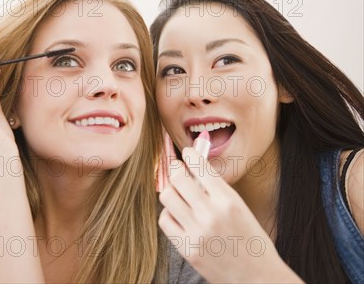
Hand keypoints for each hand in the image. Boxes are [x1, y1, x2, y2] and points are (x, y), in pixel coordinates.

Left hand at [158, 147, 302, 282]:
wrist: (258, 278)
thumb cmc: (252, 241)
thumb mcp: (241, 208)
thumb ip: (217, 188)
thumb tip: (194, 164)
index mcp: (228, 200)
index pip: (199, 166)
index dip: (190, 155)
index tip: (187, 153)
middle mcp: (211, 214)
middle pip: (177, 178)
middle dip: (175, 170)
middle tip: (177, 170)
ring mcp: (197, 232)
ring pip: (167, 197)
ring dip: (171, 192)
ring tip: (179, 196)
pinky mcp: (187, 249)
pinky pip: (165, 221)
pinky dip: (169, 214)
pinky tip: (179, 216)